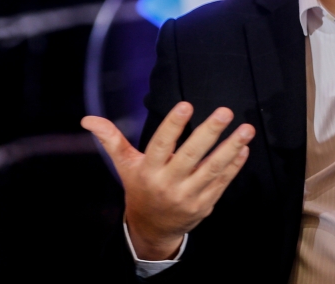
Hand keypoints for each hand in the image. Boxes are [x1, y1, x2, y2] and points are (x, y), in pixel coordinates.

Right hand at [81, 102, 254, 259]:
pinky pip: (222, 183)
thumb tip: (88, 118)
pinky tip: (244, 148)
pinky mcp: (204, 204)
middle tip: (225, 112)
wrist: (152, 229)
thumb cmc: (140, 188)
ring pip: (212, 170)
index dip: (173, 126)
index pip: (161, 145)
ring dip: (231, 148)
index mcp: (149, 171)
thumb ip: (112, 140)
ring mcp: (188, 196)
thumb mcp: (126, 165)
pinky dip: (235, 166)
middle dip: (210, 133)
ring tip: (246, 128)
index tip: (186, 105)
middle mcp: (168, 184)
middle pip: (191, 155)